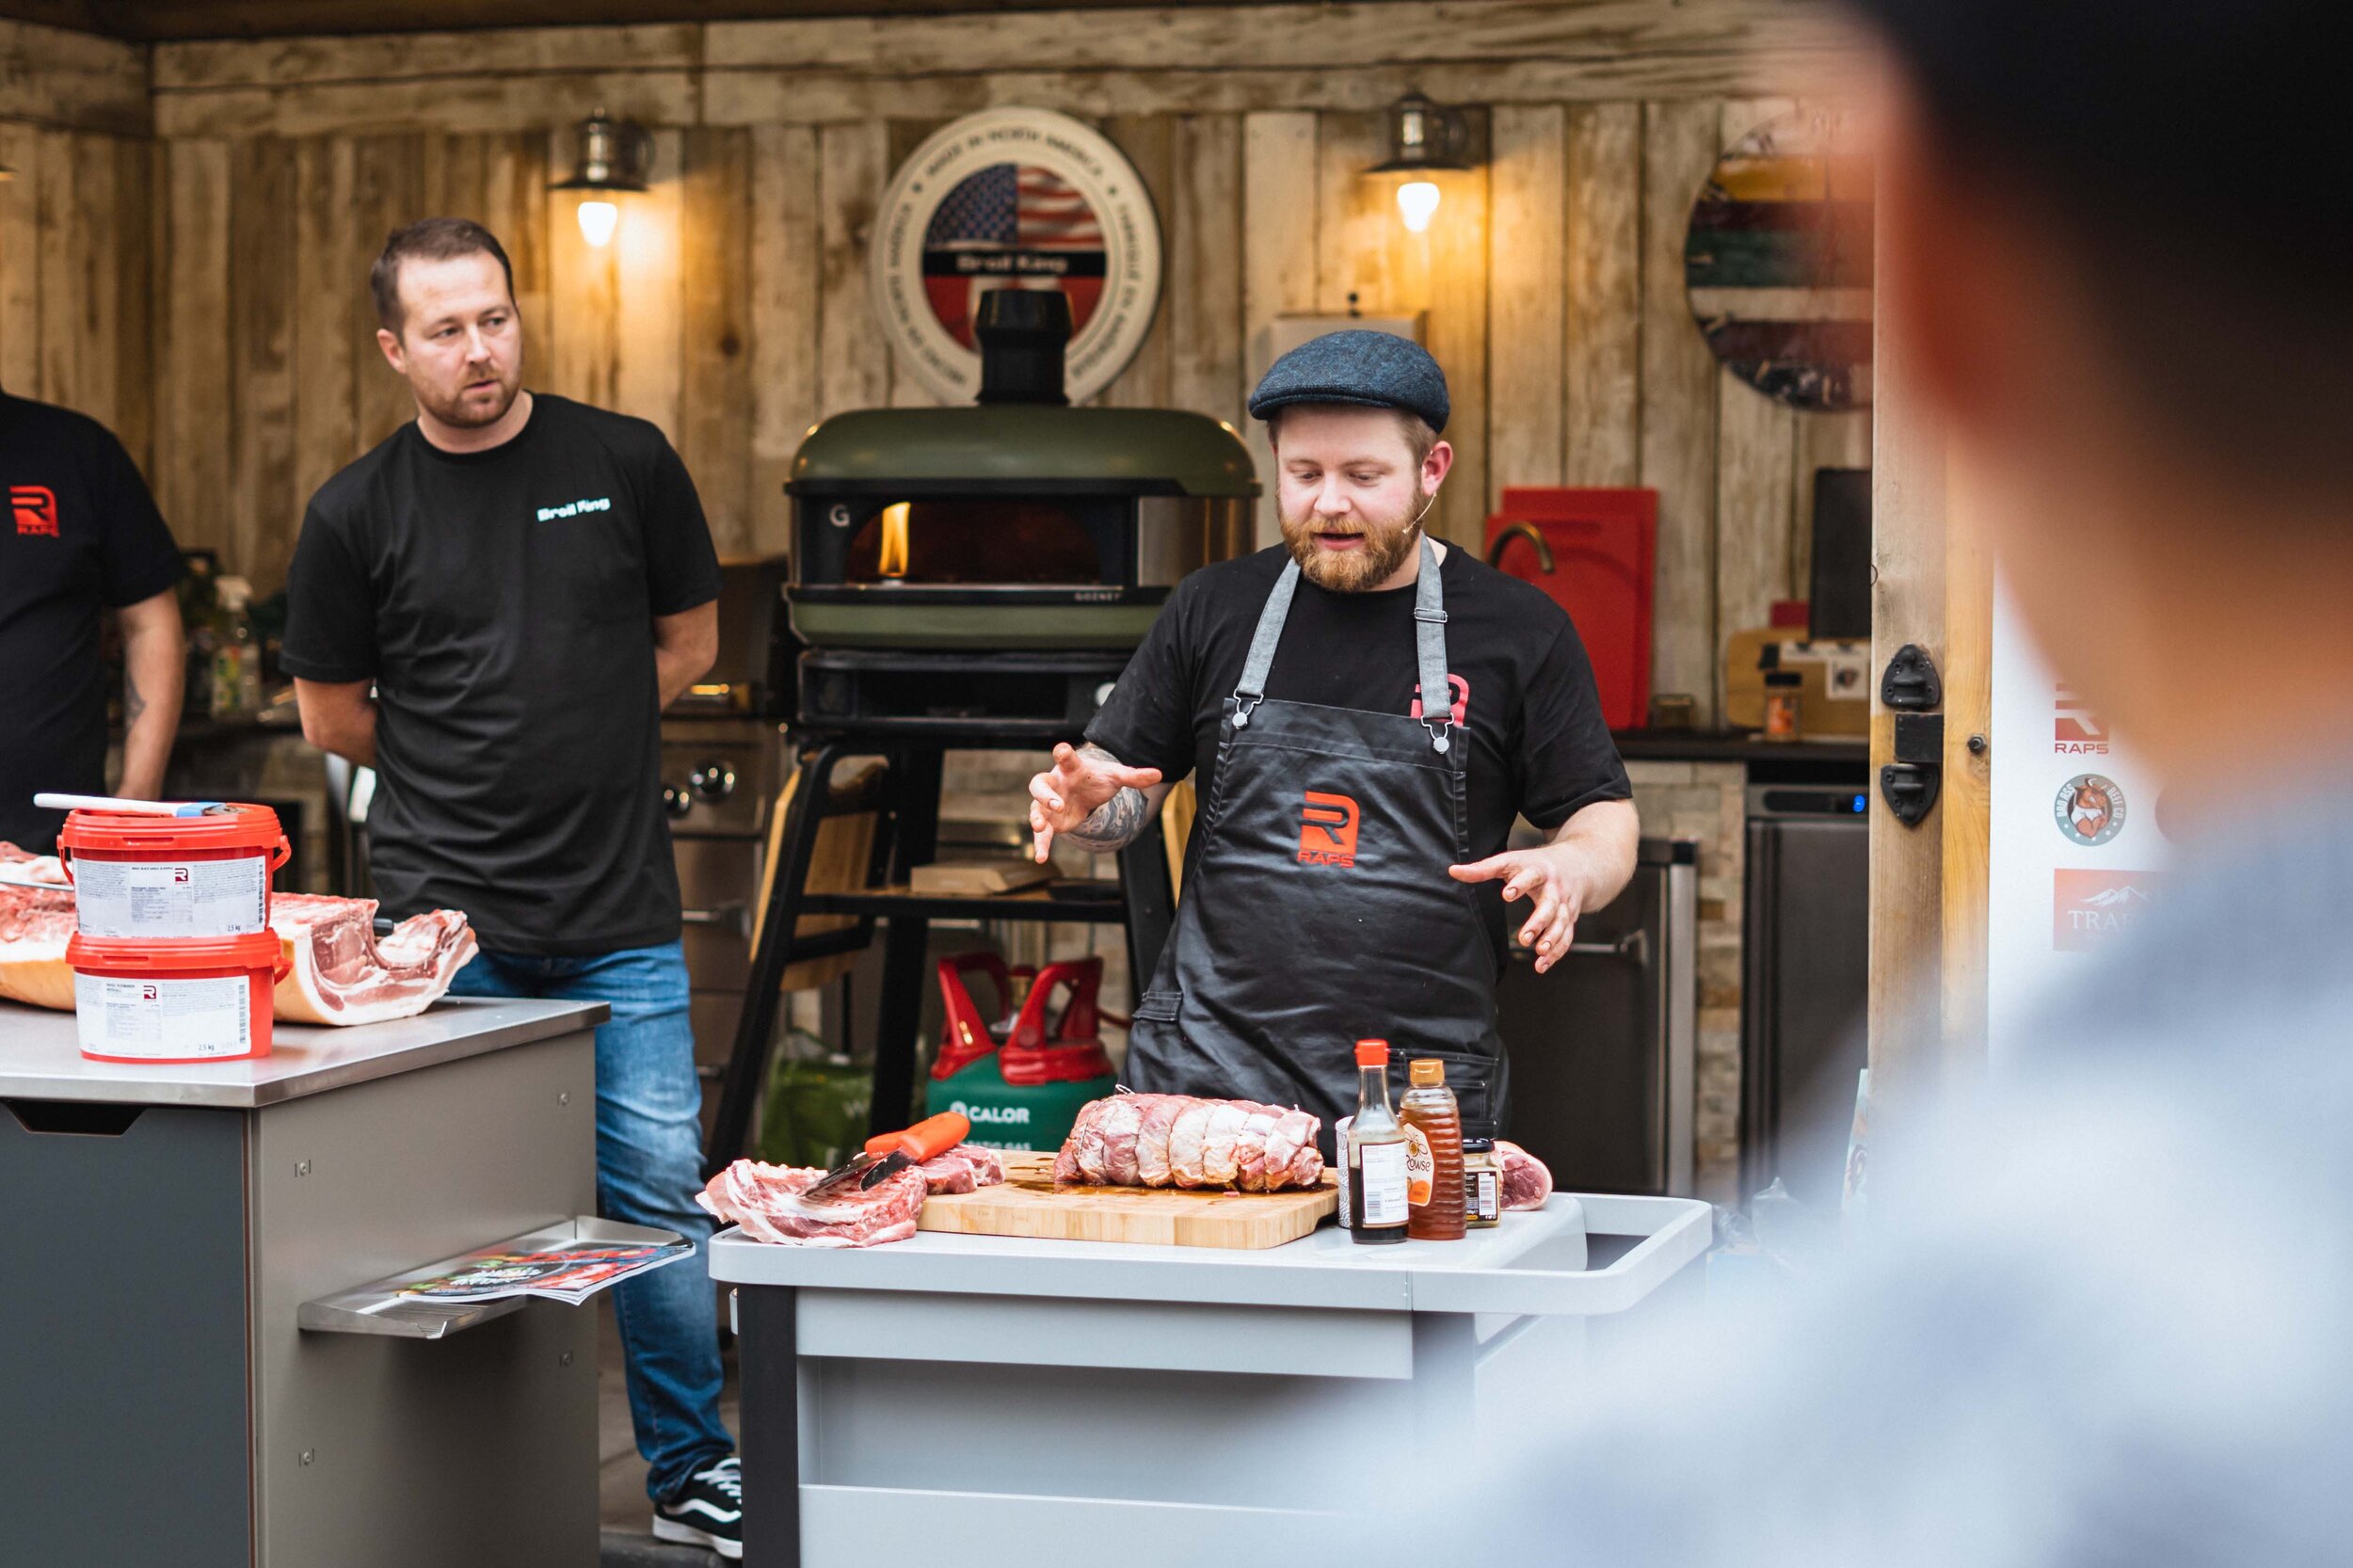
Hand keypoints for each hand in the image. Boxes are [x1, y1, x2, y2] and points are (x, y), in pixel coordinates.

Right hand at [1027, 743, 1161, 861]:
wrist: (1087, 790)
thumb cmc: (1098, 779)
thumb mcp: (1117, 776)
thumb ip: (1135, 776)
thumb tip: (1159, 775)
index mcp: (1072, 768)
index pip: (1065, 758)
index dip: (1063, 753)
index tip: (1062, 750)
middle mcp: (1056, 784)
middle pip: (1040, 784)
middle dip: (1045, 794)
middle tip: (1057, 805)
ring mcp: (1049, 803)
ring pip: (1036, 808)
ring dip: (1036, 818)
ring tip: (1040, 827)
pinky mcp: (1051, 821)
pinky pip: (1043, 833)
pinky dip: (1041, 845)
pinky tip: (1041, 858)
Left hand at [1448, 844, 1587, 972]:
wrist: (1576, 865)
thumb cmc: (1536, 864)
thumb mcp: (1511, 861)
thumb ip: (1483, 868)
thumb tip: (1453, 871)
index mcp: (1538, 871)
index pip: (1529, 876)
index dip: (1519, 885)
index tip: (1506, 894)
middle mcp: (1554, 889)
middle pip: (1550, 905)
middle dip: (1539, 922)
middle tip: (1524, 937)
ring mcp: (1564, 905)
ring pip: (1561, 923)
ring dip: (1552, 939)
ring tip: (1539, 952)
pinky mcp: (1569, 919)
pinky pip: (1566, 937)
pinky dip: (1556, 952)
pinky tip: (1542, 965)